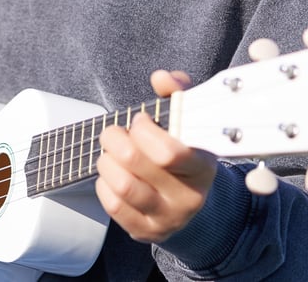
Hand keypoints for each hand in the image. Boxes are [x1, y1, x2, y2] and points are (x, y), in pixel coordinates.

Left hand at [95, 70, 217, 243]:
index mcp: (203, 167)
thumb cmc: (185, 153)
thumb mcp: (188, 121)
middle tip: (115, 132)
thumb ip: (178, 92)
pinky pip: (114, 206)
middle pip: (136, 163)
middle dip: (115, 138)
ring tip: (110, 152)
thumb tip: (162, 77)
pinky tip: (112, 174)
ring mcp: (167, 218)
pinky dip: (104, 184)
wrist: (191, 202)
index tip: (140, 120)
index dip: (144, 130)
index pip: (170, 152)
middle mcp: (189, 197)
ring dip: (107, 161)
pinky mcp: (146, 231)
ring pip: (122, 186)